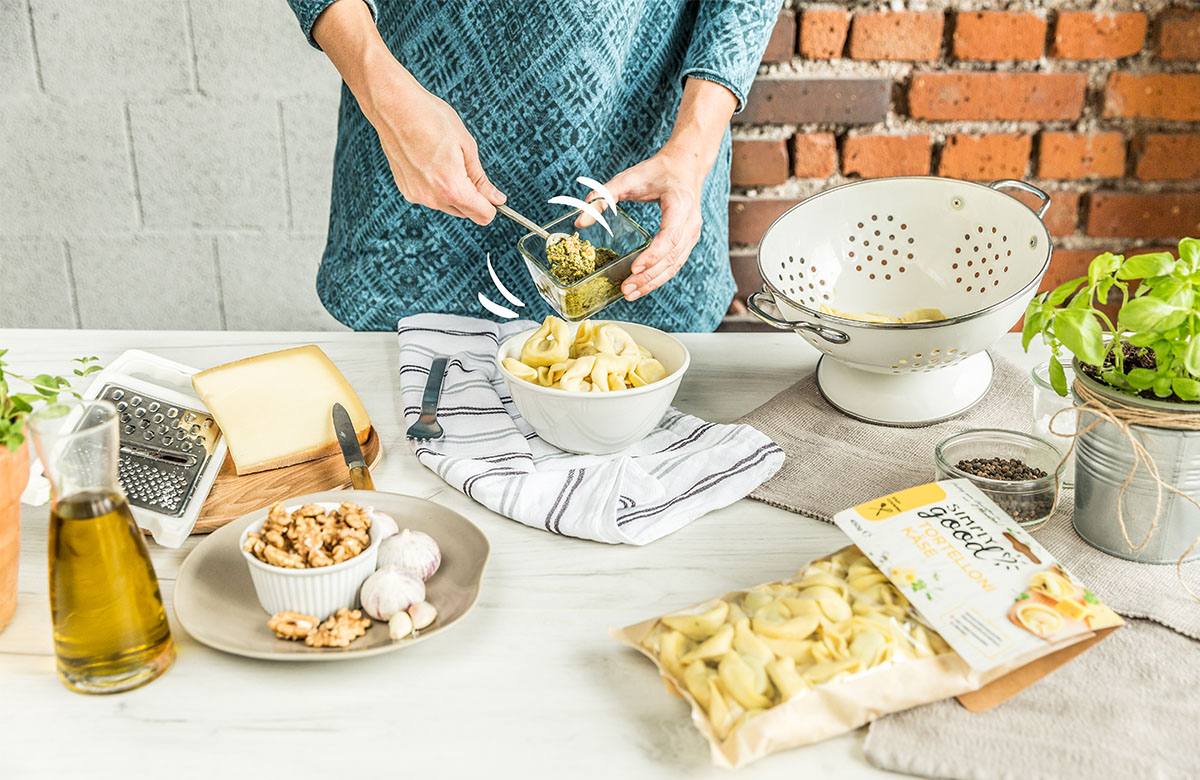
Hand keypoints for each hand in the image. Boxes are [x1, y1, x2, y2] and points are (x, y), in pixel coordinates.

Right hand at [361, 65, 504, 224]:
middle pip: (465, 213)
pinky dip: (436, 187)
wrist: (394, 106)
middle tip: (467, 167)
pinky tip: (432, 162)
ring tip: (447, 160)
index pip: (483, 216)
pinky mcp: (405, 189)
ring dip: (454, 192)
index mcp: (452, 189)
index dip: (492, 204)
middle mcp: (433, 198)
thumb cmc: (430, 119)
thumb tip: (496, 199)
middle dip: (473, 198)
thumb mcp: (466, 146)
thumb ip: (481, 179)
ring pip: (447, 205)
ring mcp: (416, 195)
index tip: (493, 193)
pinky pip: (430, 196)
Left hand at [576, 149, 704, 300]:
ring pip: (675, 265)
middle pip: (672, 257)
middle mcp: (691, 222)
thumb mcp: (627, 178)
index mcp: (680, 204)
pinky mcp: (688, 241)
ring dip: (653, 282)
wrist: (684, 167)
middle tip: (626, 289)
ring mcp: (692, 234)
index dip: (653, 255)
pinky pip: (675, 264)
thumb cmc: (657, 171)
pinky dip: (659, 277)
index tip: (635, 267)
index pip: (670, 236)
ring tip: (631, 293)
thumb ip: (602, 197)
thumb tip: (580, 222)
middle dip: (649, 277)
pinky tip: (641, 285)